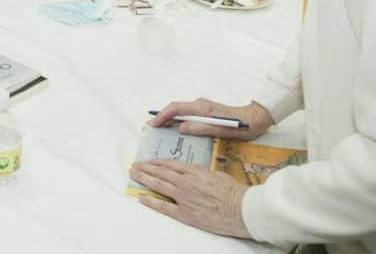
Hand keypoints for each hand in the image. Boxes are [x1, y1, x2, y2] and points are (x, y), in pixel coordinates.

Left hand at [129, 161, 250, 238]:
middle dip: (145, 168)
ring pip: (159, 185)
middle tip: (134, 165)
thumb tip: (193, 173)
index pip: (171, 164)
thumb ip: (201, 172)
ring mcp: (184, 198)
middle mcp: (186, 182)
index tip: (149, 161)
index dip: (158, 162)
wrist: (242, 209)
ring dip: (144, 179)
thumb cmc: (233, 191)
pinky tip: (142, 197)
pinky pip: (164, 207)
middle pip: (161, 173)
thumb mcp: (216, 174)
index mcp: (194, 171)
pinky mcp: (186, 214)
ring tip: (134, 174)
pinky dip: (152, 201)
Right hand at [149, 98, 272, 139]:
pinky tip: (174, 131)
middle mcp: (200, 105)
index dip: (162, 115)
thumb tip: (180, 128)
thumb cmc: (241, 126)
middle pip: (176, 109)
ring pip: (181, 113)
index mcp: (202, 107)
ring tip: (158, 131)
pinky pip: (187, 116)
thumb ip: (200, 128)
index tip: (152, 124)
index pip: (176, 108)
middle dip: (162, 117)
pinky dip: (178, 122)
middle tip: (150, 128)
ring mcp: (203, 109)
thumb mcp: (221, 130)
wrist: (256, 119)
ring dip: (169, 120)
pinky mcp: (206, 113)